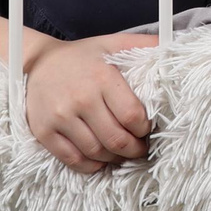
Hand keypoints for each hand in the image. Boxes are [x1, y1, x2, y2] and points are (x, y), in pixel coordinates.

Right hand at [25, 33, 155, 171]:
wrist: (37, 63)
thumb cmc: (81, 56)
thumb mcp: (112, 44)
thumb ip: (143, 44)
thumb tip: (174, 45)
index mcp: (102, 77)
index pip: (132, 115)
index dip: (145, 128)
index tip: (147, 129)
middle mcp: (81, 99)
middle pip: (116, 138)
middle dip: (134, 149)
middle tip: (141, 150)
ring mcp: (61, 118)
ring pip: (96, 152)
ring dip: (115, 159)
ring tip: (122, 154)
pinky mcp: (45, 132)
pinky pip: (72, 159)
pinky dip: (91, 166)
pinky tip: (100, 160)